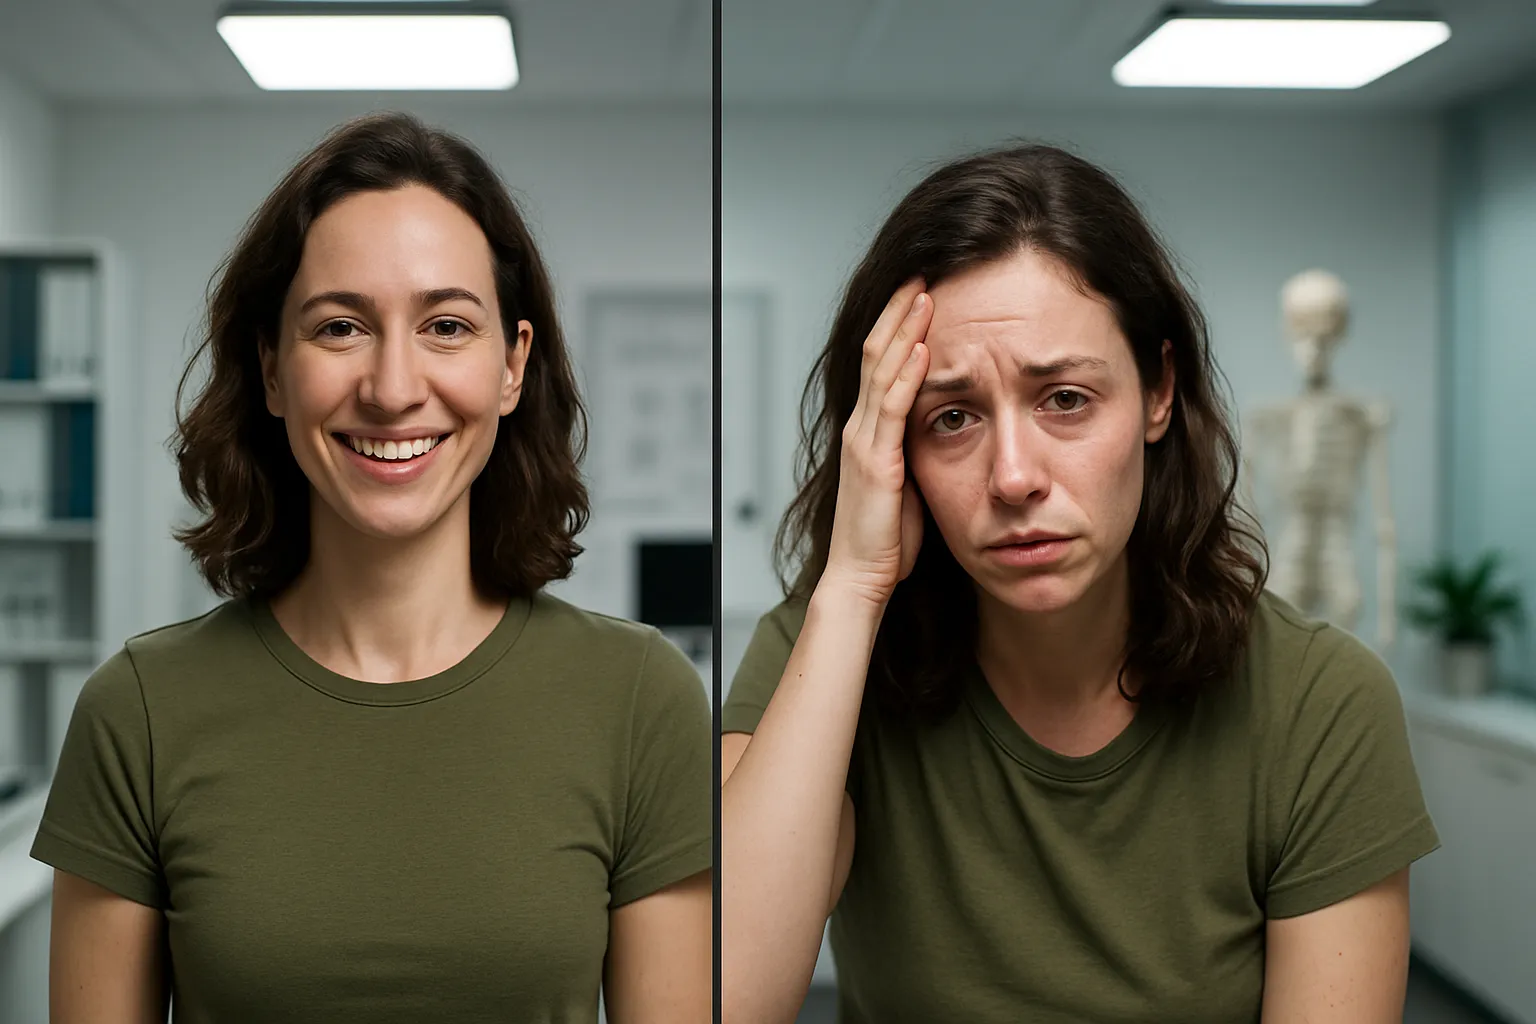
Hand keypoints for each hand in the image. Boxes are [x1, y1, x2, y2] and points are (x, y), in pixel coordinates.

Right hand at [821, 279, 932, 608]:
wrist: (863, 579)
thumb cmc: (887, 541)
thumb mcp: (910, 484)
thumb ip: (920, 452)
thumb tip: (948, 430)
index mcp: (869, 432)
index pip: (880, 363)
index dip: (899, 325)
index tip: (922, 292)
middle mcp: (861, 428)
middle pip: (876, 352)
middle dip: (900, 311)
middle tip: (922, 272)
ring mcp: (864, 442)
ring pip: (882, 370)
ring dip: (904, 329)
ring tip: (925, 292)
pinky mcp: (875, 460)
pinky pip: (891, 407)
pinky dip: (906, 374)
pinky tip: (921, 347)